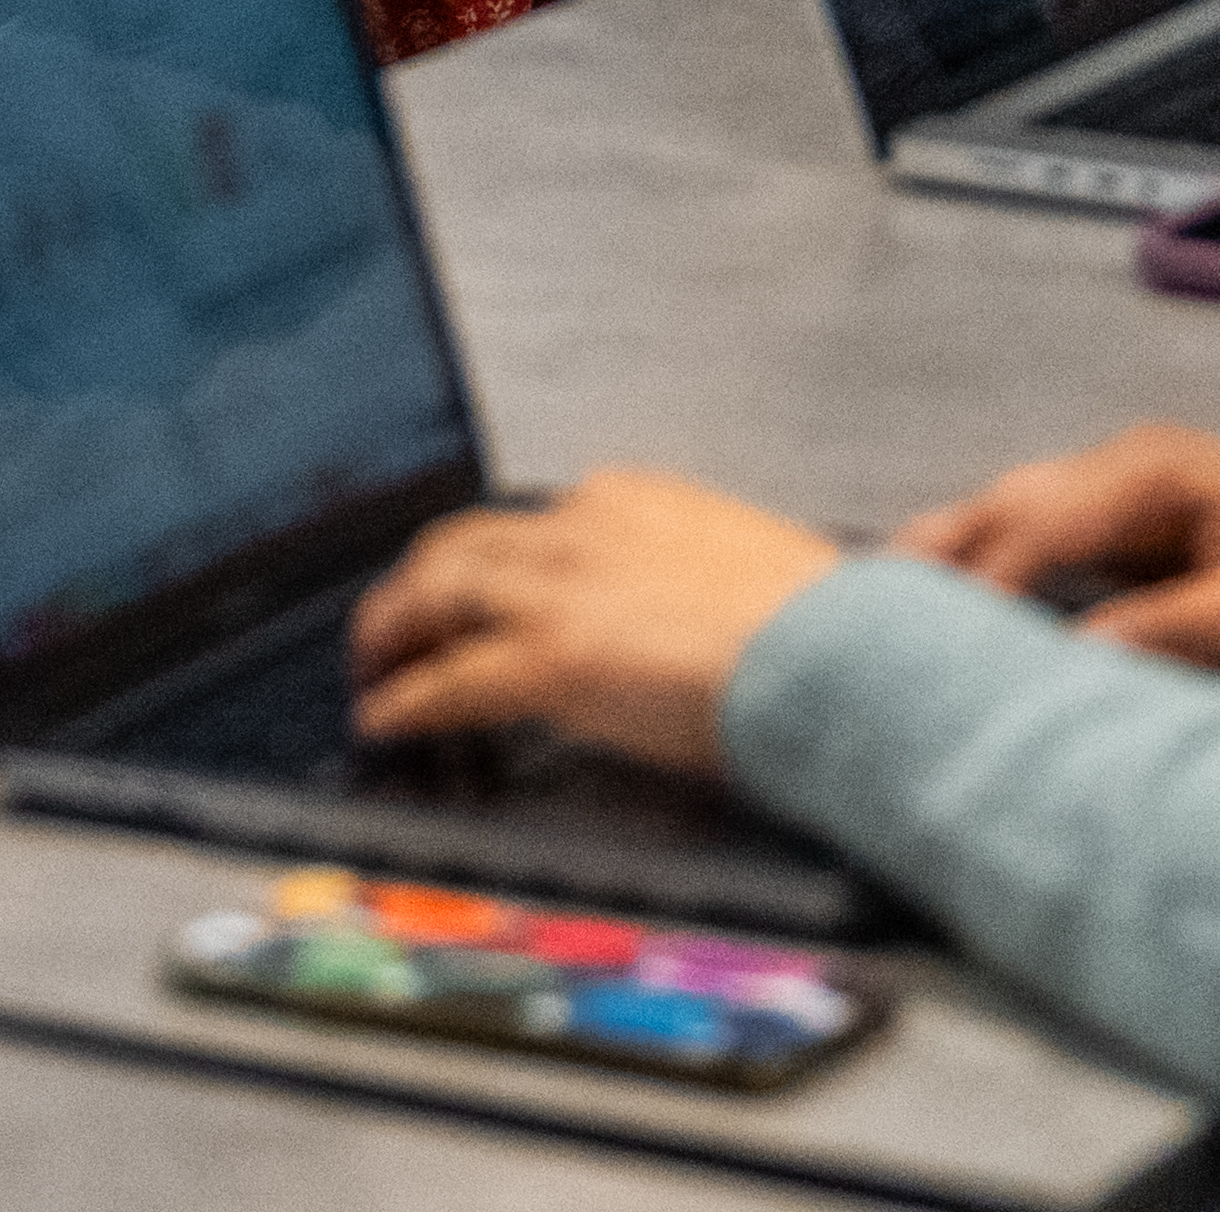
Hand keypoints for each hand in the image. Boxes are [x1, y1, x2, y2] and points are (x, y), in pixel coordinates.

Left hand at [344, 468, 834, 772]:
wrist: (847, 657)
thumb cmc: (825, 630)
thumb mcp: (745, 575)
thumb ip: (692, 585)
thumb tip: (690, 623)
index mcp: (633, 500)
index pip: (531, 521)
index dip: (491, 561)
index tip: (479, 589)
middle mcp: (582, 526)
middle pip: (461, 544)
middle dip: (419, 586)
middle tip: (395, 627)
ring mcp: (559, 589)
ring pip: (435, 594)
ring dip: (390, 632)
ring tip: (373, 669)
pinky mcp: (548, 658)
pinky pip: (448, 681)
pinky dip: (406, 700)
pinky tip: (387, 719)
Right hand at [887, 420, 1219, 695]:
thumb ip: (1170, 632)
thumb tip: (1073, 657)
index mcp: (1157, 470)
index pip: (1038, 521)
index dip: (982, 581)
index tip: (933, 640)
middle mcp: (1128, 466)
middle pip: (1003, 504)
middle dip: (935, 558)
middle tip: (857, 616)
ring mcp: (1125, 493)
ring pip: (1009, 517)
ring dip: (951, 562)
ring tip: (876, 616)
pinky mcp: (1129, 531)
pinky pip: (1038, 545)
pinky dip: (990, 574)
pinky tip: (953, 615)